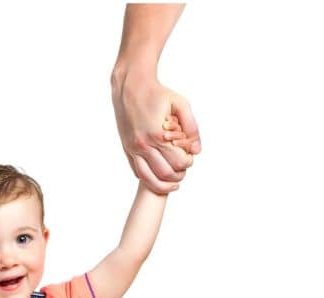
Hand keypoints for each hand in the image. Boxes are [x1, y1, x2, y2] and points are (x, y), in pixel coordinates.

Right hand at [112, 75, 200, 193]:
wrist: (130, 86)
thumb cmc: (157, 94)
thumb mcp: (181, 104)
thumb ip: (192, 127)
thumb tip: (196, 150)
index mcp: (157, 135)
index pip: (178, 162)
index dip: (188, 162)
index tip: (189, 156)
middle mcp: (143, 144)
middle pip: (165, 174)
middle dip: (179, 174)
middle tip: (183, 167)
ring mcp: (133, 148)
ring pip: (149, 179)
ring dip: (164, 184)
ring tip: (174, 182)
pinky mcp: (127, 149)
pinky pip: (138, 172)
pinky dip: (150, 178)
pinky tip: (159, 175)